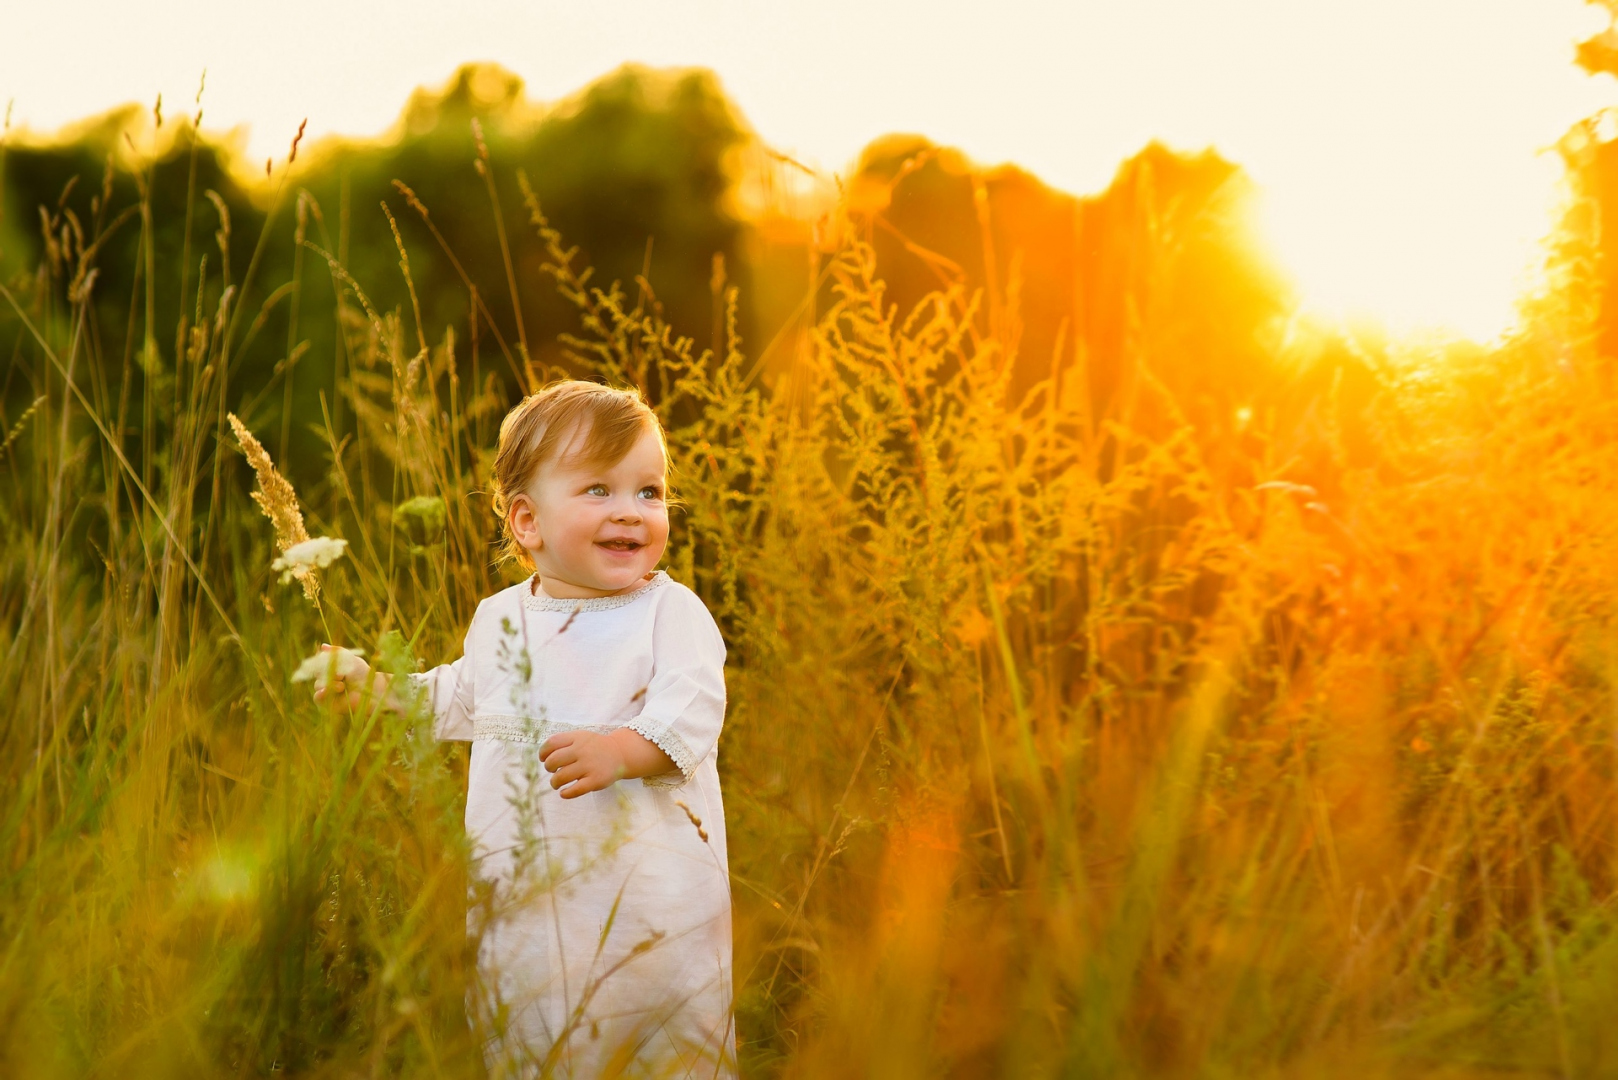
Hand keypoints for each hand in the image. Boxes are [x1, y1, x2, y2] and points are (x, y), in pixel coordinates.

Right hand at [311, 644, 389, 711]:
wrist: (372, 690)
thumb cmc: (363, 673)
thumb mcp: (350, 659)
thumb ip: (337, 652)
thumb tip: (322, 646)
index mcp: (330, 669)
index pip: (318, 663)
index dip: (322, 662)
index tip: (327, 659)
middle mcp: (327, 680)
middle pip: (317, 674)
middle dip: (328, 672)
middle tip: (341, 675)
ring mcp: (327, 692)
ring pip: (318, 685)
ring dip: (329, 683)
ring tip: (342, 686)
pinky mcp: (327, 704)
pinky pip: (317, 698)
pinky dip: (320, 694)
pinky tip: (326, 690)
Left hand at [539, 729, 676, 798]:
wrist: (620, 754)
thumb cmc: (594, 747)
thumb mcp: (580, 737)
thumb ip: (563, 742)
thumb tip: (543, 757)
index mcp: (577, 738)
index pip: (552, 743)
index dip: (543, 752)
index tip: (543, 758)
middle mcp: (582, 751)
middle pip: (553, 761)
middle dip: (548, 768)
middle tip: (552, 771)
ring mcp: (589, 766)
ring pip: (561, 777)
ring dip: (554, 782)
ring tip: (556, 783)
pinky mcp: (595, 781)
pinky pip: (575, 790)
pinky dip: (565, 793)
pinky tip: (564, 792)